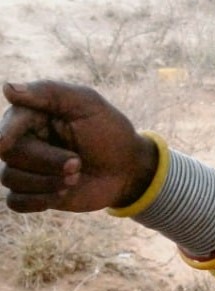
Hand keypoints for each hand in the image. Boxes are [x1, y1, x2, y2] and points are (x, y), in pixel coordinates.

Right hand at [0, 81, 156, 212]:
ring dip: (47, 182)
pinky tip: (62, 194)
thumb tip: (7, 88)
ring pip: (11, 178)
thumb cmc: (109, 132)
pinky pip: (16, 201)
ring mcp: (27, 168)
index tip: (5, 144)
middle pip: (11, 154)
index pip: (9, 124)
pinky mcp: (33, 192)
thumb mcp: (88, 104)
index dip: (6, 133)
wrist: (127, 168)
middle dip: (47, 161)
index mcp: (32, 115)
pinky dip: (37, 201)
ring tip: (76, 177)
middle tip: (78, 163)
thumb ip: (50, 92)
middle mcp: (24, 140)